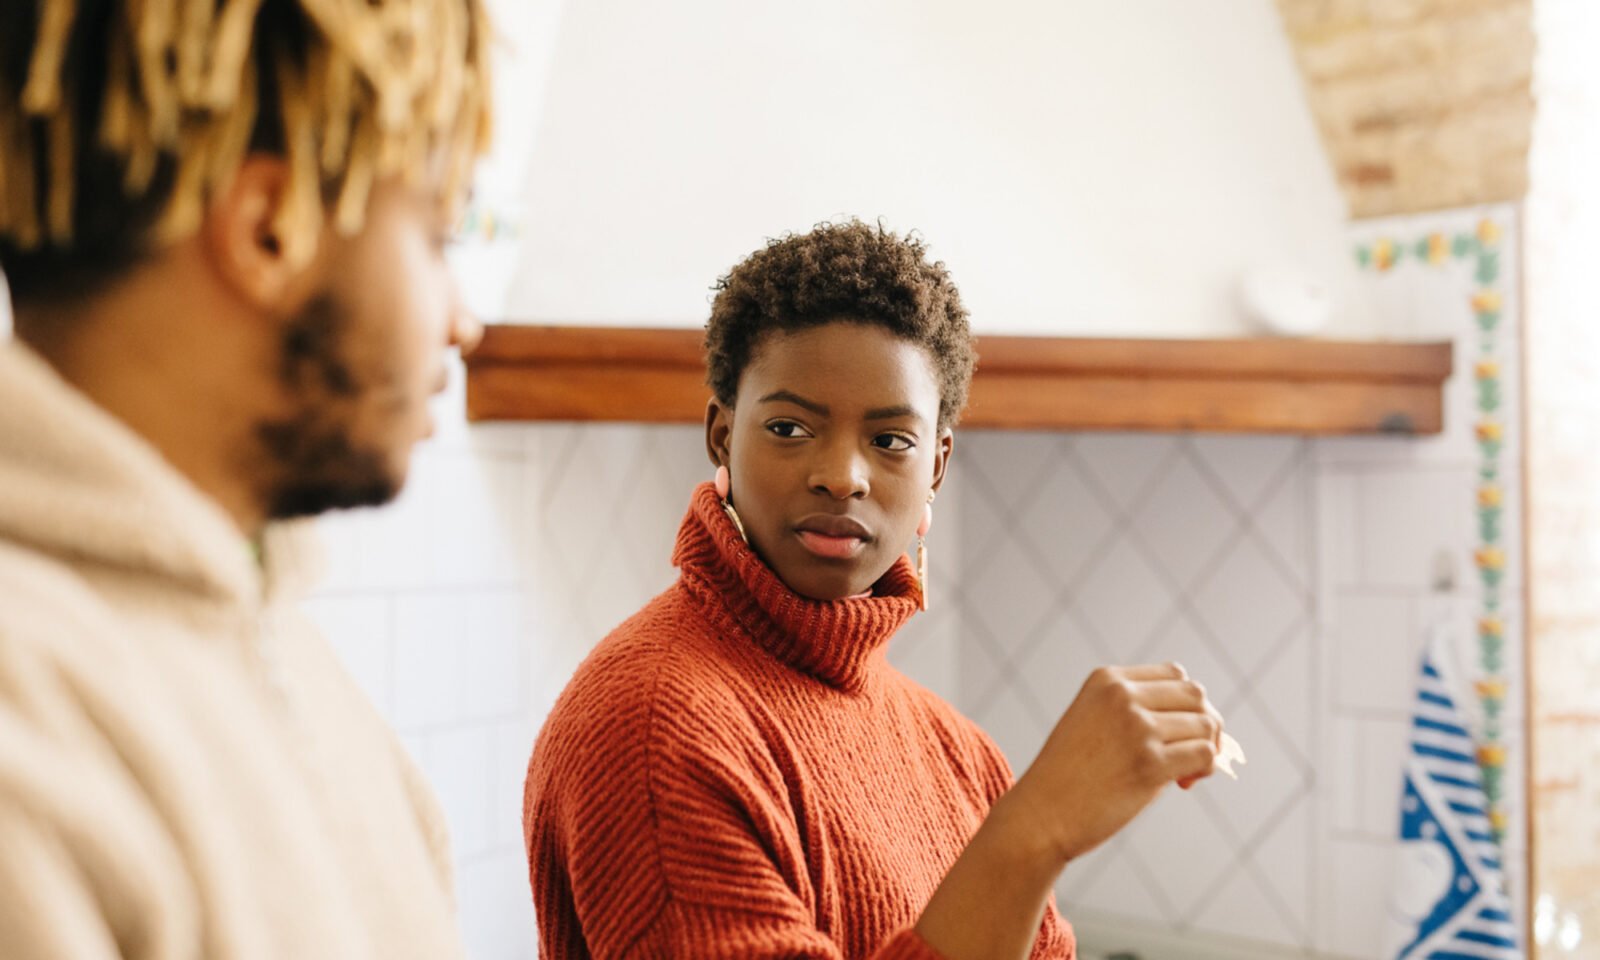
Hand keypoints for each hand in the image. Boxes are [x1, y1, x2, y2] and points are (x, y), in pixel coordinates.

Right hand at [1006, 662, 1220, 865]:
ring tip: (1185, 775)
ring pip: (1206, 725)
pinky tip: (1184, 783)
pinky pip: (1204, 754)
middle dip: (1205, 723)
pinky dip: (1205, 768)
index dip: (1185, 704)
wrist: (1042, 815)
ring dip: (1207, 749)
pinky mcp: (1150, 763)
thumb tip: (1205, 726)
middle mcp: (1122, 696)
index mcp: (1106, 680)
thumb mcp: (1094, 723)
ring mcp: (1137, 727)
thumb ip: (1138, 712)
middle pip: (1196, 695)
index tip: (1174, 734)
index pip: (1175, 674)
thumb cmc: (1071, 776)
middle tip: (1191, 755)